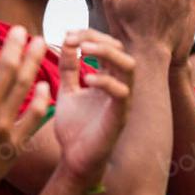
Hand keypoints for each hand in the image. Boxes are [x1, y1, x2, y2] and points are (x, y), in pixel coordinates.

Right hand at [0, 29, 50, 194]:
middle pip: (7, 68)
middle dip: (16, 44)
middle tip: (21, 29)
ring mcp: (1, 128)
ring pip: (24, 87)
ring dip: (33, 62)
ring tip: (39, 44)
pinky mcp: (13, 144)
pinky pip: (33, 117)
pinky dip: (41, 99)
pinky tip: (44, 84)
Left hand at [54, 30, 135, 186]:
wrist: (74, 160)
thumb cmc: (74, 127)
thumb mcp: (67, 91)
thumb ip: (69, 68)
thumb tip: (66, 39)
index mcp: (108, 78)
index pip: (108, 45)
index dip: (90, 34)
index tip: (67, 33)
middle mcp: (119, 86)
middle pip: (121, 50)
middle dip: (98, 38)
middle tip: (75, 38)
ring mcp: (121, 101)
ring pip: (129, 67)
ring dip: (107, 53)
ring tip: (85, 49)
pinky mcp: (119, 117)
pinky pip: (122, 93)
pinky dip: (106, 81)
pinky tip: (87, 79)